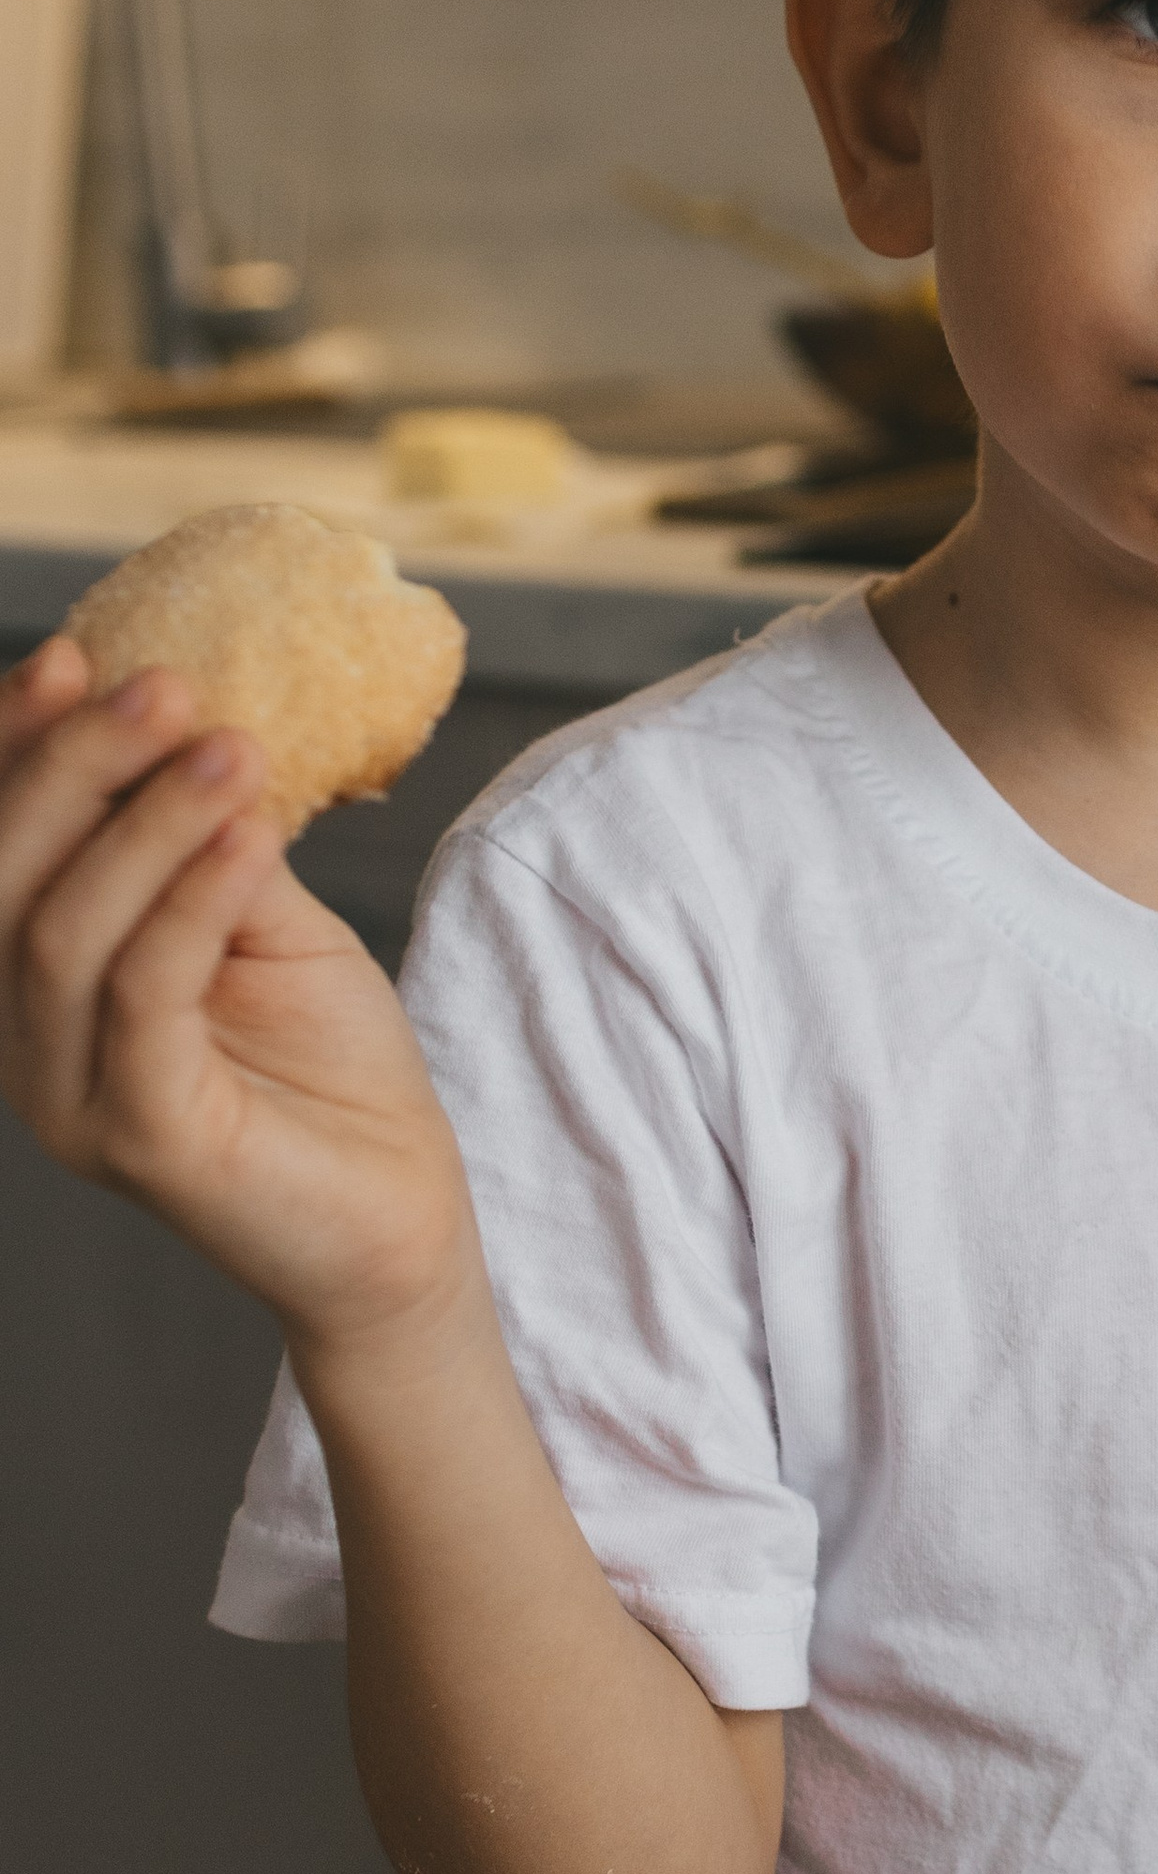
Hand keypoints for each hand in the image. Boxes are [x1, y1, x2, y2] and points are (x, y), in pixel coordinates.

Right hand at [0, 633, 473, 1345]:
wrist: (401, 1220)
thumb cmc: (330, 1071)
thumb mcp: (268, 925)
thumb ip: (209, 842)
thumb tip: (190, 721)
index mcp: (37, 986)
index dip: (11, 750)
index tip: (73, 652)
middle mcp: (27, 1045)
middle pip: (0, 884)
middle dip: (70, 767)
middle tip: (162, 686)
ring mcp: (72, 1099)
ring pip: (64, 933)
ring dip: (145, 821)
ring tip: (231, 746)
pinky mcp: (142, 1138)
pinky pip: (145, 996)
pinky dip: (192, 899)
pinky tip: (249, 835)